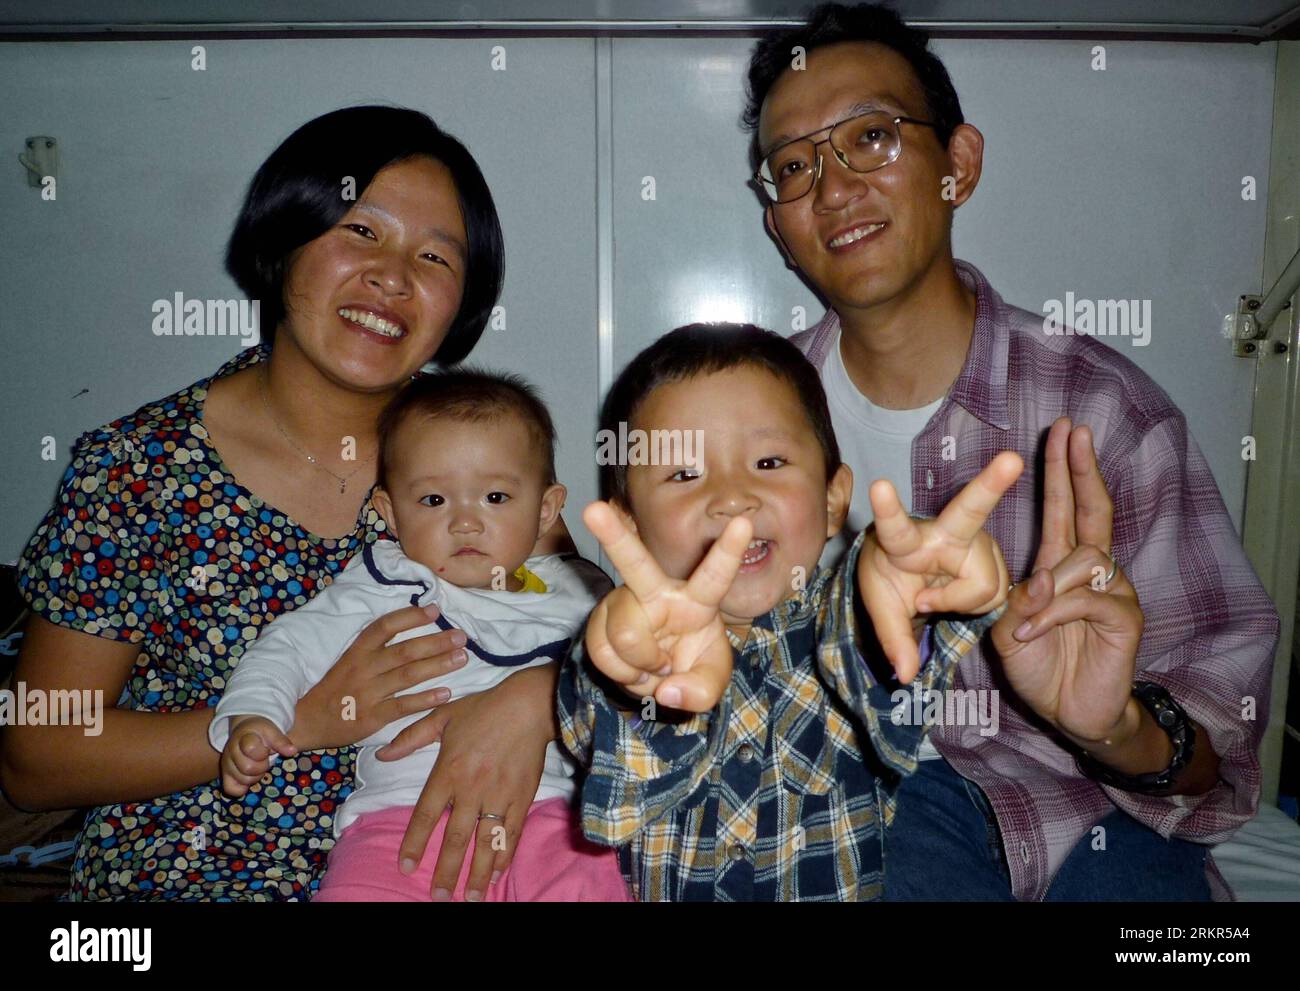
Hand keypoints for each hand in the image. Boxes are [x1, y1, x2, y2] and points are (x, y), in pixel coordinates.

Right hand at [221, 715, 296, 796]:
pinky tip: (250, 777)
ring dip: (256, 776)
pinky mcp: (226, 776)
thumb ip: (281, 741)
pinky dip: (243, 788)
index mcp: (242, 738)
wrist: (246, 732)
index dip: (262, 752)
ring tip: (257, 765)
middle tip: (263, 758)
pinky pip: (232, 790)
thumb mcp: (272, 732)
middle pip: (248, 768)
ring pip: (243, 780)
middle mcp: (230, 751)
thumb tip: (292, 751)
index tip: (266, 749)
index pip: (250, 749)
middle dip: (262, 765)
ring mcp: (226, 764)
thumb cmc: (260, 733)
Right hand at [291, 603, 467, 750]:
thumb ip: (374, 648)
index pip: (384, 626)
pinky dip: (425, 699)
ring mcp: (368, 693)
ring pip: (408, 676)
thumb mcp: (348, 661)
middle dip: (436, 642)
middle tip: (462, 636)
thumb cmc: (333, 688)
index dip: (410, 617)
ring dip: (438, 666)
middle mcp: (363, 669)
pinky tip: (446, 693)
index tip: (435, 610)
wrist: (304, 721)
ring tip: (461, 658)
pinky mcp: (371, 717)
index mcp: (356, 651)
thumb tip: (407, 625)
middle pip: (404, 651)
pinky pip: (402, 706)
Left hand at [376, 663, 557, 901]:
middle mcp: (471, 788)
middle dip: (446, 870)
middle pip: (456, 837)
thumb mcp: (442, 716)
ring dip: (478, 873)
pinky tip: (498, 872)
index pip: (426, 814)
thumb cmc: (484, 709)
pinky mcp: (522, 798)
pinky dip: (505, 855)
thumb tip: (382, 755)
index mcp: (448, 770)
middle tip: (439, 896)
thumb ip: (410, 737)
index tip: (407, 867)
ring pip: (485, 842)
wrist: (529, 705)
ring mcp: (499, 795)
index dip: (415, 843)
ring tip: (471, 897)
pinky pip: (511, 832)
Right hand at [581, 500, 752, 713]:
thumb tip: (666, 690)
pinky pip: (602, 651)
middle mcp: (656, 593)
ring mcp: (623, 603)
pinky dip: (620, 672)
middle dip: (613, 535)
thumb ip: (700, 691)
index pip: (715, 576)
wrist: (657, 678)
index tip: (745, 521)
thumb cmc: (691, 664)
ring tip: (653, 669)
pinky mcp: (599, 621)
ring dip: (640, 666)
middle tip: (593, 510)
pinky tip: (633, 669)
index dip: (729, 550)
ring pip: (625, 634)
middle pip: (634, 563)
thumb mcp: (708, 682)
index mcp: (696, 601)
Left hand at [858, 451, 1021, 681]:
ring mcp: (975, 542)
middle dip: (991, 484)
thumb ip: (893, 639)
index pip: (894, 528)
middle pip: (970, 511)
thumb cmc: (891, 579)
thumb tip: (906, 674)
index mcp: (904, 541)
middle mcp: (944, 533)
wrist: (908, 570)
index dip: (887, 510)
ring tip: (935, 599)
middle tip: (1012, 459)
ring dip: (962, 602)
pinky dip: (978, 604)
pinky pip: (999, 595)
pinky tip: (960, 594)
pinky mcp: (994, 557)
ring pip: (986, 585)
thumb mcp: (882, 608)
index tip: (877, 485)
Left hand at [990, 418, 1142, 743]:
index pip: (1066, 508)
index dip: (1064, 471)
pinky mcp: (1125, 617)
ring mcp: (1113, 590)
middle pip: (1092, 510)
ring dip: (1046, 587)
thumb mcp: (1009, 630)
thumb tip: (1039, 581)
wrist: (1072, 712)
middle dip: (1080, 469)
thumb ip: (1017, 602)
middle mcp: (1093, 569)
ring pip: (1082, 559)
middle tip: (1074, 430)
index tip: (1062, 432)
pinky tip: (1035, 632)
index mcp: (1062, 565)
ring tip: (1023, 622)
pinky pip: (1085, 598)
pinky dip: (1052, 613)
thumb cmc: (1040, 665)